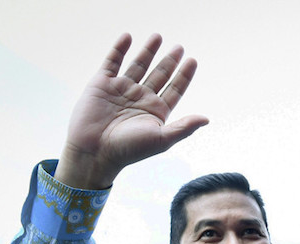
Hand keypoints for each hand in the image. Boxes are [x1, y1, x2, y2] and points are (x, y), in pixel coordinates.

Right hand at [56, 33, 208, 189]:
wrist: (94, 150)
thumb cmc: (129, 149)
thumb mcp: (161, 139)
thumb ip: (184, 127)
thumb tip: (206, 119)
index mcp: (156, 112)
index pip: (174, 89)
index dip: (184, 76)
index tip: (193, 61)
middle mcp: (140, 99)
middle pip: (159, 75)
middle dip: (169, 61)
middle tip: (179, 47)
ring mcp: (121, 90)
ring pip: (138, 65)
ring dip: (148, 51)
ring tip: (158, 36)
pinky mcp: (102, 84)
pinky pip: (112, 62)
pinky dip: (119, 49)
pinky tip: (128, 37)